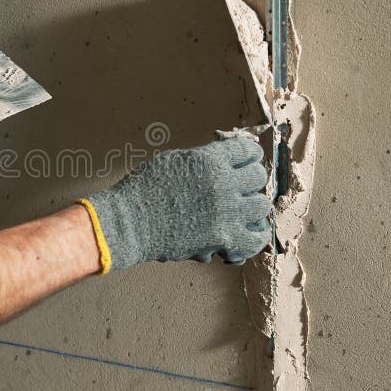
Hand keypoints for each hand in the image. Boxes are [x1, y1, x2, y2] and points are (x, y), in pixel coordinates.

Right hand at [77, 135, 270, 271]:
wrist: (128, 223)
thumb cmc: (143, 190)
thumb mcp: (174, 160)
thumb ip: (204, 159)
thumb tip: (223, 160)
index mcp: (210, 160)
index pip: (248, 151)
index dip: (248, 155)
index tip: (246, 161)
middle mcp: (223, 184)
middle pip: (258, 177)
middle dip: (249, 180)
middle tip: (240, 187)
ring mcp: (226, 213)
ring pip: (261, 206)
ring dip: (251, 207)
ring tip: (240, 210)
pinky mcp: (223, 239)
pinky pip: (255, 240)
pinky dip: (254, 238)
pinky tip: (248, 234)